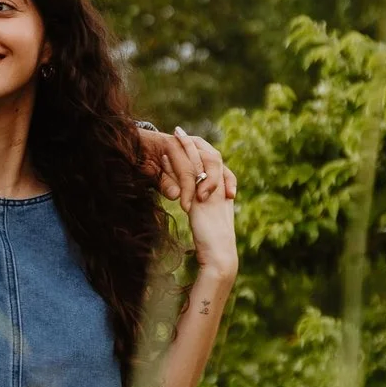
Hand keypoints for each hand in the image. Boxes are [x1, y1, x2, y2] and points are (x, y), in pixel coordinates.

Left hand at [159, 127, 237, 278]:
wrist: (220, 255)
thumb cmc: (213, 245)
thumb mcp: (209, 222)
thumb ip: (204, 209)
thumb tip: (195, 204)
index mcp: (222, 192)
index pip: (213, 163)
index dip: (200, 151)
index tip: (188, 141)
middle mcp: (218, 189)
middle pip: (207, 156)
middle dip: (192, 143)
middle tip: (179, 131)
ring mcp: (210, 192)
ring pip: (197, 163)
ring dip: (182, 149)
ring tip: (169, 137)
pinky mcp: (200, 200)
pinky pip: (186, 176)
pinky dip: (173, 165)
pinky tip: (162, 159)